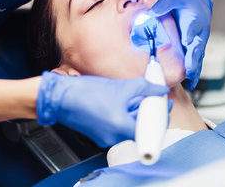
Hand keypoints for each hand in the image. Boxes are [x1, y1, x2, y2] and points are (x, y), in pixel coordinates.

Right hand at [36, 71, 169, 146]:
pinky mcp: (99, 134)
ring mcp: (106, 138)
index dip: (160, 114)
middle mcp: (115, 137)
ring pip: (129, 126)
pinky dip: (123, 115)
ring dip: (135, 112)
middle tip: (152, 97)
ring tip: (135, 96)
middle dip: (147, 111)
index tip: (164, 104)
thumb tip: (160, 88)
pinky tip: (121, 101)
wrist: (60, 97)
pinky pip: (117, 126)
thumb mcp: (120, 87)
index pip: (151, 127)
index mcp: (122, 128)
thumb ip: (144, 88)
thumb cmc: (84, 93)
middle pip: (140, 126)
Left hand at [150, 0, 212, 89]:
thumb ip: (165, 4)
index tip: (186, 41)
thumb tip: (152, 12)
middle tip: (189, 71)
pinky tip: (191, 83)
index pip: (192, 28)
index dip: (189, 35)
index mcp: (196, 20)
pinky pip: (195, 61)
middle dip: (193, 60)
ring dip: (195, 70)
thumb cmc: (186, 1)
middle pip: (197, 48)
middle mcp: (199, 33)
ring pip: (198, 58)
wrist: (198, 3)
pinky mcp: (195, 48)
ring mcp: (198, 42)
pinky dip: (194, 72)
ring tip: (191, 82)